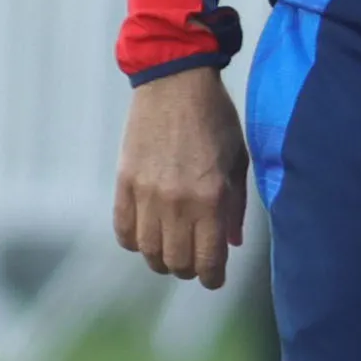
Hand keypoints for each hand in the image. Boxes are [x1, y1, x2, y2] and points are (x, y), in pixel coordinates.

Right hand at [113, 69, 248, 290]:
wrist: (175, 81)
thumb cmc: (215, 119)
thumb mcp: (237, 162)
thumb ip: (235, 207)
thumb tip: (232, 243)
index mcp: (210, 198)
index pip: (208, 260)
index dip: (212, 278)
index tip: (214, 279)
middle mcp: (176, 202)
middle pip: (176, 262)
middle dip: (189, 269)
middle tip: (195, 262)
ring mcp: (147, 193)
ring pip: (148, 251)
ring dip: (161, 259)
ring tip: (170, 251)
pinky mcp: (124, 182)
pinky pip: (123, 230)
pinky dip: (133, 241)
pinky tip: (145, 234)